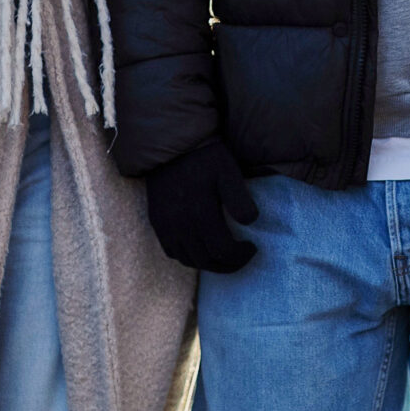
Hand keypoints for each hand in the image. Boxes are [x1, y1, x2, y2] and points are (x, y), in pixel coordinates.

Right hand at [143, 140, 259, 272]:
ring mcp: (165, 225)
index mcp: (200, 212)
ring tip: (224, 256)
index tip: (252, 248)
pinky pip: (172, 252)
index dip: (241, 256)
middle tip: (242, 257)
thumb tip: (250, 223)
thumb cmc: (205, 158)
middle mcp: (180, 224)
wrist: (171, 146)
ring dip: (209, 264)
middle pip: (207, 260)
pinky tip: (200, 249)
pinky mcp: (157, 222)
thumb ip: (240, 199)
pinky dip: (188, 257)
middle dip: (228, 265)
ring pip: (189, 260)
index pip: (223, 250)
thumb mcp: (228, 172)